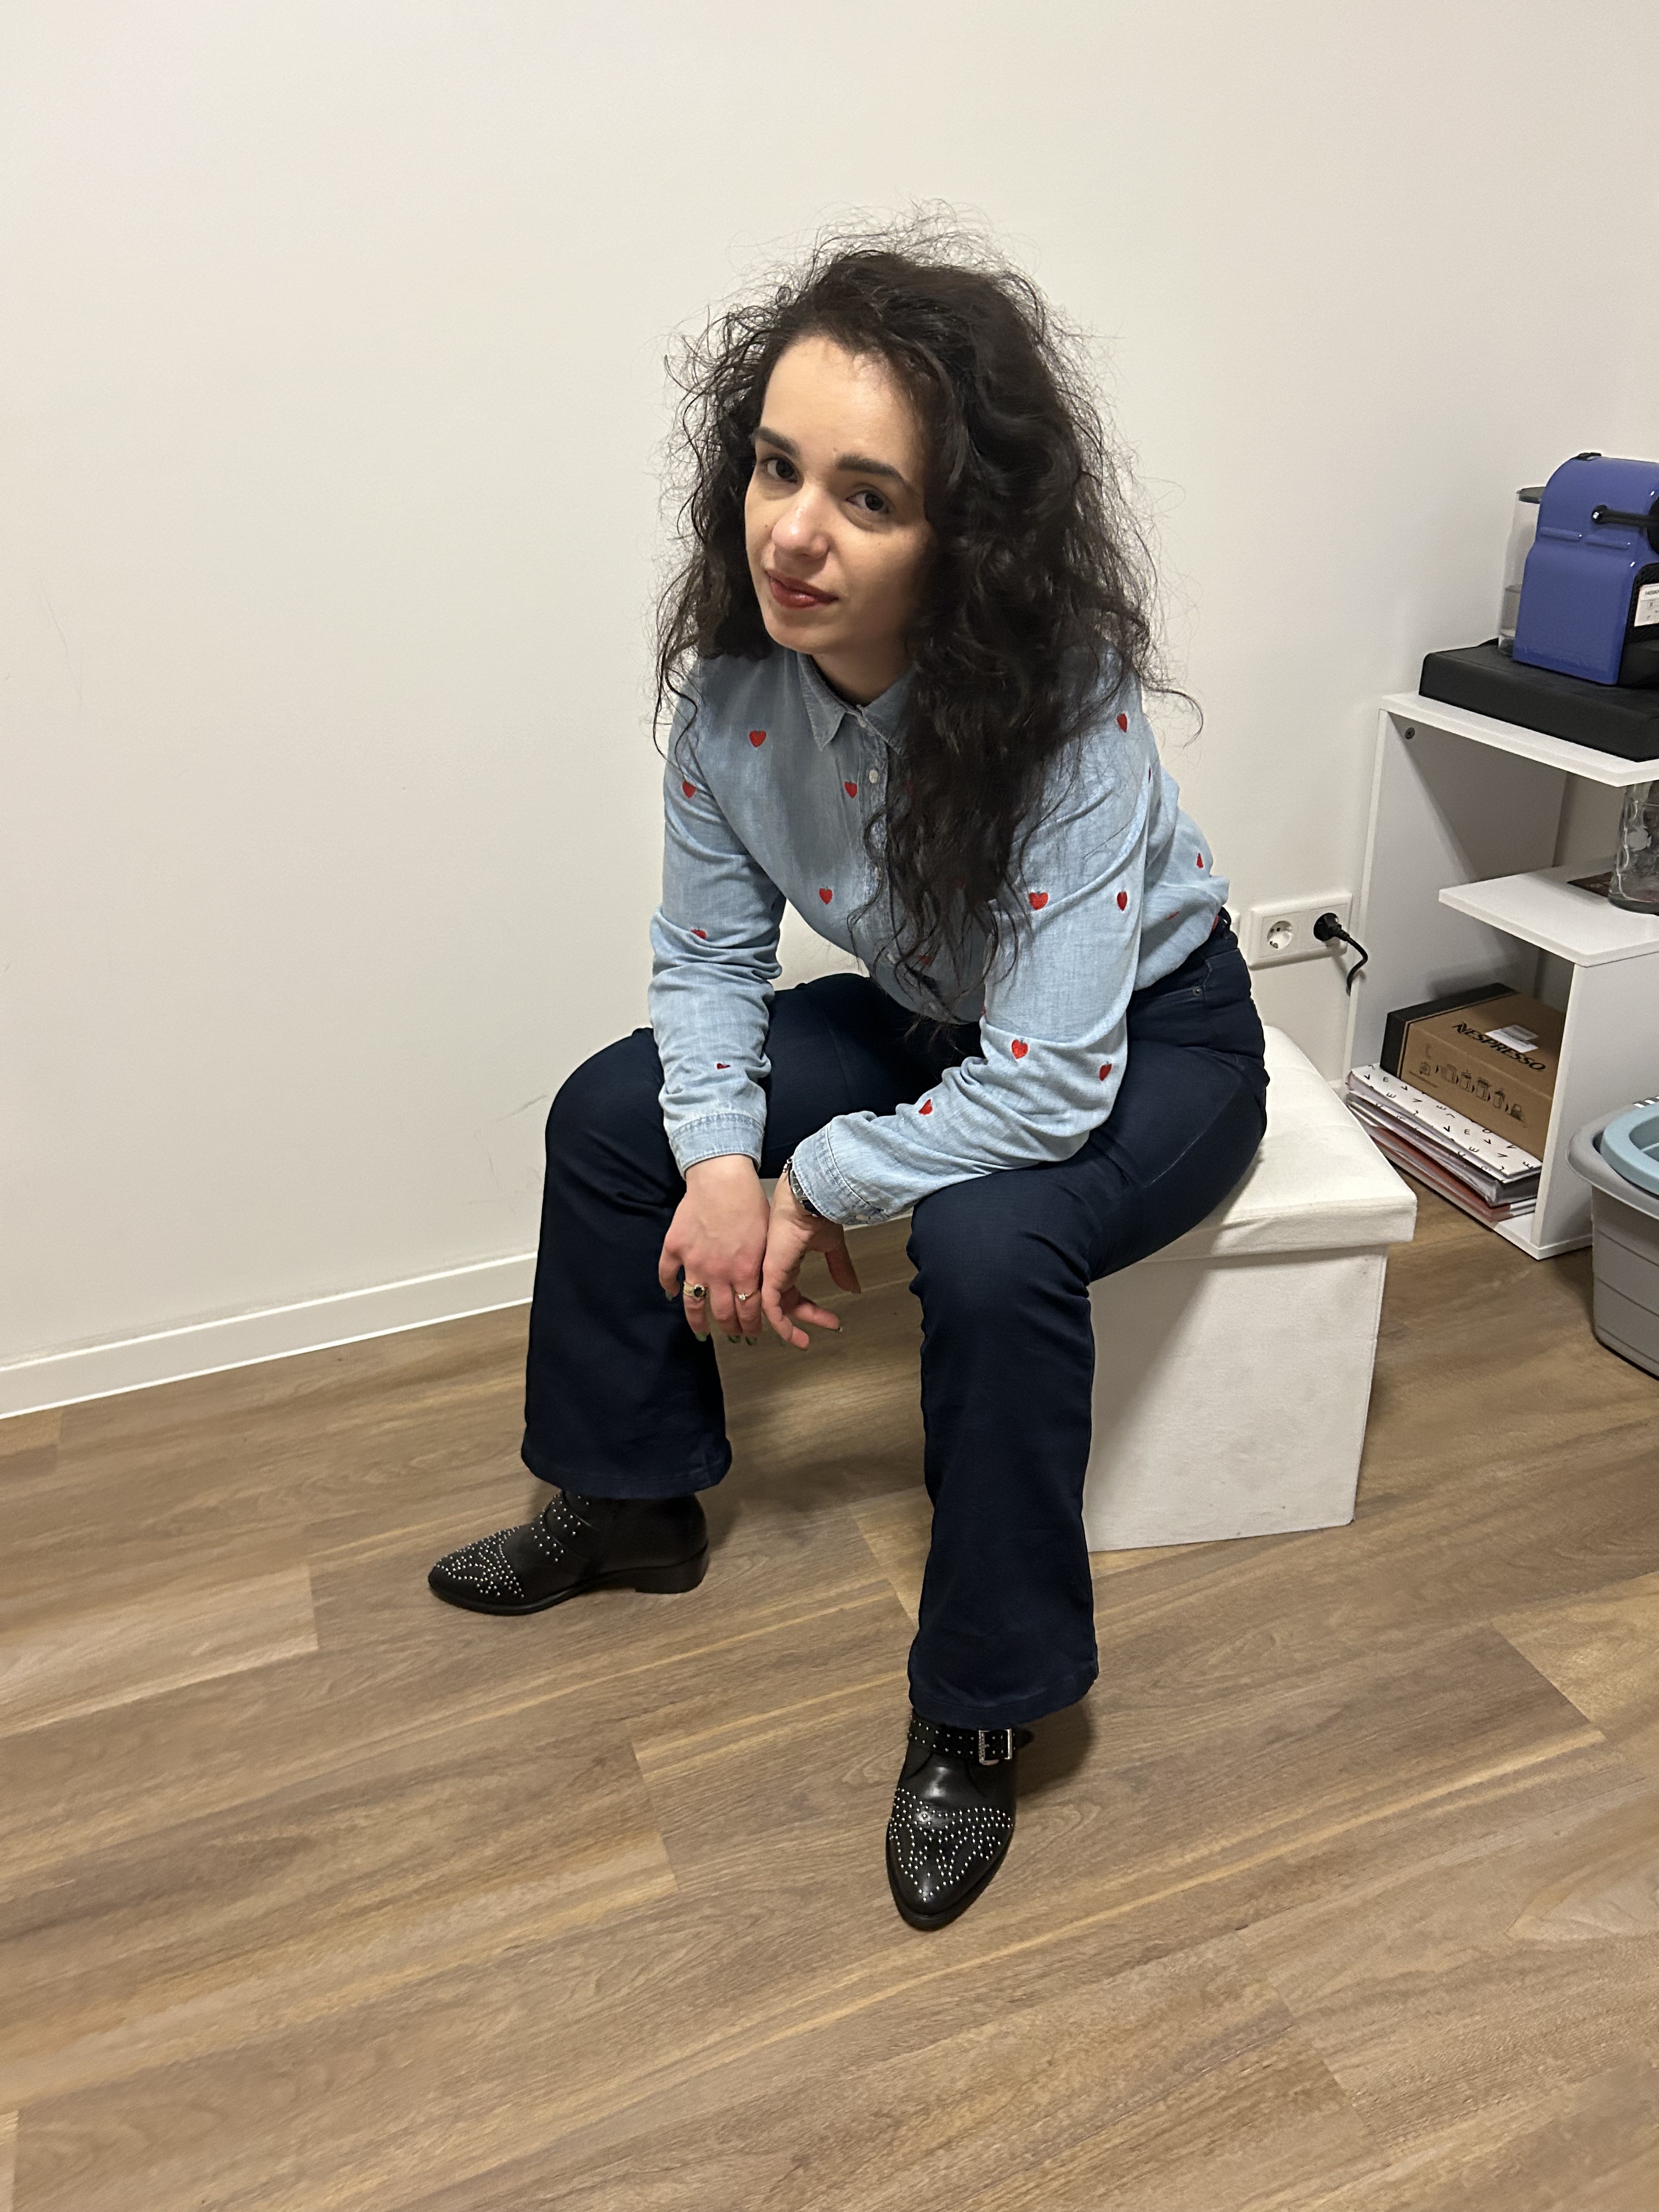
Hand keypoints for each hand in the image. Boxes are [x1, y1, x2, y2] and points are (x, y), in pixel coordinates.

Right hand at [658, 1156, 769, 1343]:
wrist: (722, 1178)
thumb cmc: (749, 1201)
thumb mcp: (768, 1238)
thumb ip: (763, 1266)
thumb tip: (765, 1286)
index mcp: (745, 1271)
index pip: (749, 1311)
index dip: (751, 1326)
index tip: (752, 1332)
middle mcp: (718, 1273)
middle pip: (723, 1314)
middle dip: (730, 1329)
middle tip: (733, 1335)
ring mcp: (694, 1262)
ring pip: (693, 1304)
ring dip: (698, 1322)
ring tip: (702, 1332)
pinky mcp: (675, 1247)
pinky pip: (667, 1275)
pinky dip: (668, 1287)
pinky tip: (671, 1295)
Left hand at [762, 1167, 862, 1349]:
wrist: (808, 1199)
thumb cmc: (816, 1211)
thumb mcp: (831, 1246)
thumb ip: (840, 1267)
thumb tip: (852, 1286)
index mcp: (788, 1261)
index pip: (795, 1293)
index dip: (811, 1310)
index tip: (830, 1320)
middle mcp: (776, 1268)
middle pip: (786, 1303)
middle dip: (806, 1319)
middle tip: (823, 1328)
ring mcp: (771, 1273)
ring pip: (775, 1309)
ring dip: (789, 1328)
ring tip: (802, 1342)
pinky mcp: (770, 1275)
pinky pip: (770, 1307)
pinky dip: (780, 1323)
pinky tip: (790, 1334)